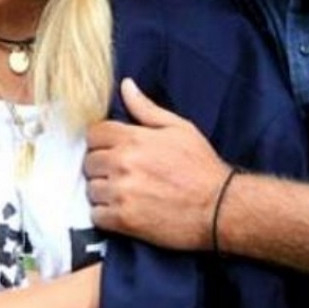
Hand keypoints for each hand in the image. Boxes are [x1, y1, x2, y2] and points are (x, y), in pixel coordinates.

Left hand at [85, 78, 230, 250]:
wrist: (219, 207)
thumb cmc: (202, 167)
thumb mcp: (179, 129)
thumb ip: (146, 108)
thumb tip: (126, 86)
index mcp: (134, 139)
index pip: (94, 134)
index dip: (102, 141)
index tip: (113, 149)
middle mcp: (123, 164)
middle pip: (89, 162)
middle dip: (102, 166)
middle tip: (122, 172)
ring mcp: (121, 193)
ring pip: (91, 189)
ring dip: (104, 191)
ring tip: (125, 192)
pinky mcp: (123, 220)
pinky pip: (96, 215)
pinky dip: (106, 214)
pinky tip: (124, 210)